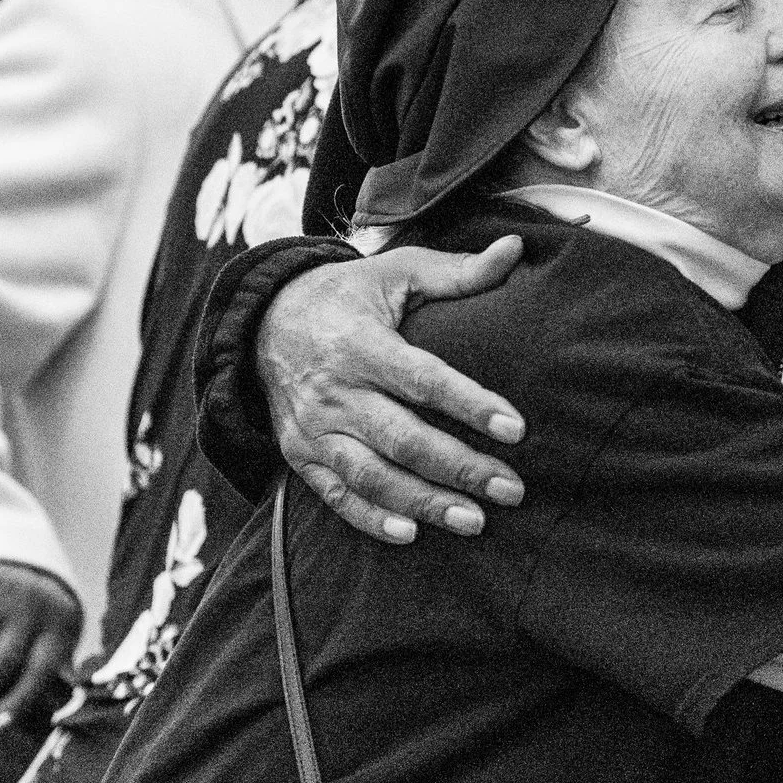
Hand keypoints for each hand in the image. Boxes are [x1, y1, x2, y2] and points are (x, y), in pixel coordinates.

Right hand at [0, 558, 81, 738]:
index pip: (40, 671)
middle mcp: (31, 611)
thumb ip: (52, 676)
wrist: (23, 560)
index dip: (17, 701)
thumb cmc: (38, 621)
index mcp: (58, 629)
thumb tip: (46, 724)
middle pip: (1, 661)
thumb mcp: (56, 639)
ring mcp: (0, 594)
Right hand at [260, 235, 526, 543]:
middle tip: (512, 490)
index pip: (423, 380)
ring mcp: (314, 428)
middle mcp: (335, 391)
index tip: (517, 429)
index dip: (471, 404)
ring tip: (475, 521)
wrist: (265, 320)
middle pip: (403, 439)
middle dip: (460, 468)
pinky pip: (335, 495)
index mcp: (362, 343)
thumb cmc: (349, 295)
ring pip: (372, 475)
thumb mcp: (397, 271)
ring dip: (424, 503)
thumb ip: (458, 271)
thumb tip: (517, 248)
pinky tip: (410, 534)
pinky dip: (370, 518)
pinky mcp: (300, 454)